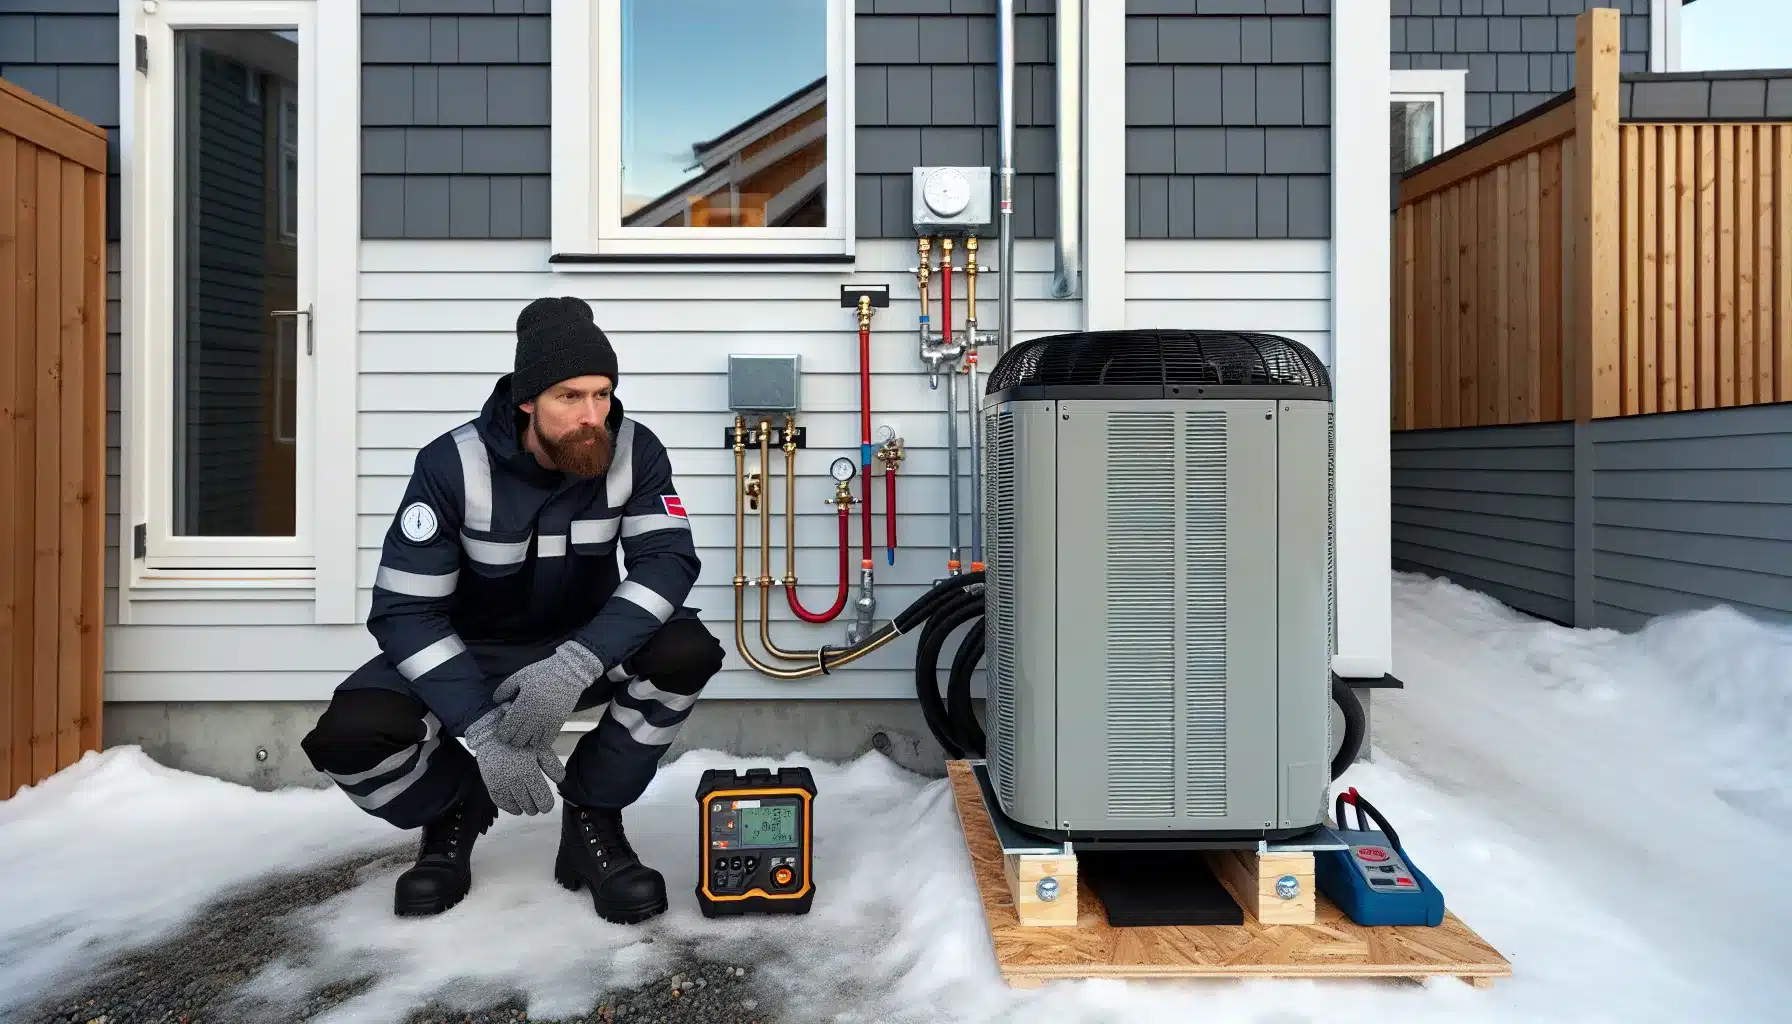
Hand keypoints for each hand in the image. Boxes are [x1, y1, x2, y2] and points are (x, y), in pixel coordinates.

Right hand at [463, 708, 565, 814]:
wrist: (493, 734)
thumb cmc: (521, 741)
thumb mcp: (540, 748)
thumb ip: (551, 765)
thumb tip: (560, 781)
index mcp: (528, 770)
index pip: (541, 799)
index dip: (546, 804)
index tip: (547, 804)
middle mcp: (514, 779)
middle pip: (529, 805)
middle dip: (536, 807)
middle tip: (538, 804)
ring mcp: (500, 783)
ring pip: (516, 805)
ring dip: (524, 808)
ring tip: (529, 806)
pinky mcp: (490, 784)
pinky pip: (501, 802)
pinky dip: (510, 808)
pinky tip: (516, 809)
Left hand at [490, 640, 604, 747]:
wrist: (569, 673)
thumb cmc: (543, 672)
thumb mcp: (520, 676)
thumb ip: (505, 689)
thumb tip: (497, 702)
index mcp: (521, 705)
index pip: (506, 730)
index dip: (502, 733)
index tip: (504, 729)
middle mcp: (533, 717)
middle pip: (517, 740)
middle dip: (512, 738)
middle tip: (514, 731)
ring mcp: (546, 722)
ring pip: (531, 743)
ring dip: (526, 740)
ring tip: (526, 732)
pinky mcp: (558, 724)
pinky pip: (546, 741)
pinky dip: (540, 741)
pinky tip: (538, 734)